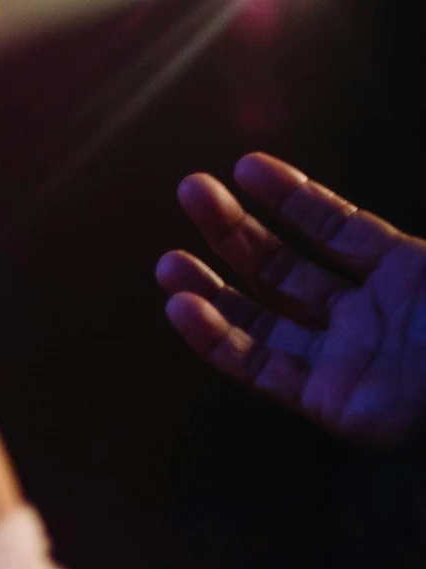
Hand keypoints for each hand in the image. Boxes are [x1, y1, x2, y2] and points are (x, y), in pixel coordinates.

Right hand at [159, 152, 425, 448]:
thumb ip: (416, 241)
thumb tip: (368, 207)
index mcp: (407, 274)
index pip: (335, 228)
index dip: (292, 197)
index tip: (246, 168)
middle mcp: (366, 314)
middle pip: (285, 269)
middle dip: (235, 231)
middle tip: (192, 192)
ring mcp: (343, 358)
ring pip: (261, 320)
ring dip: (211, 290)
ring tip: (166, 263)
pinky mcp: (326, 400)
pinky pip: (261, 367)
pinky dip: (218, 340)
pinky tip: (182, 310)